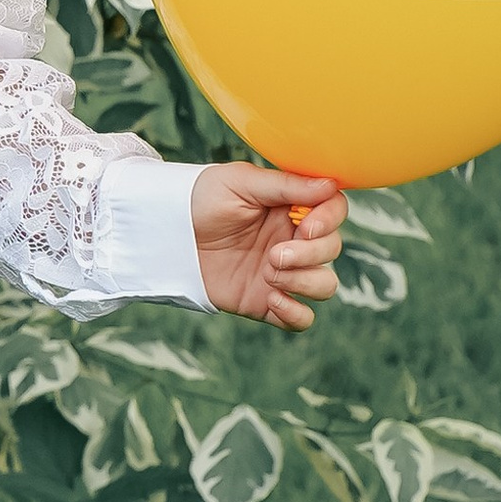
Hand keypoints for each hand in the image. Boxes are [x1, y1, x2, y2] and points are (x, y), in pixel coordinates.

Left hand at [189, 163, 347, 329]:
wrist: (165, 234)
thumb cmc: (201, 199)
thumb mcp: (241, 182)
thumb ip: (286, 185)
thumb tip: (331, 184)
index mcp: (291, 207)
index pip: (335, 211)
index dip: (330, 221)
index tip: (305, 226)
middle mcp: (292, 240)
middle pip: (332, 250)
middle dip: (310, 255)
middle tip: (274, 255)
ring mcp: (282, 273)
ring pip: (325, 285)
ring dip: (305, 282)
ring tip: (268, 272)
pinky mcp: (265, 302)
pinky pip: (302, 319)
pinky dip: (295, 313)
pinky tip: (272, 300)